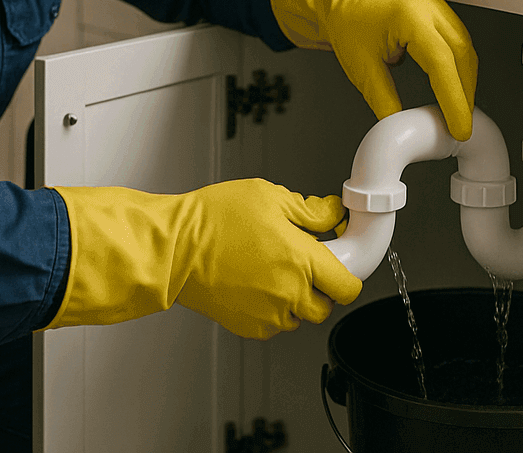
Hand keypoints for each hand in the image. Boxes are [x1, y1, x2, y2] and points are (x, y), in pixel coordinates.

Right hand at [45, 179, 361, 339]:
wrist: (174, 247)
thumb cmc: (214, 218)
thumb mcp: (269, 197)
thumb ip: (309, 210)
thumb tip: (332, 213)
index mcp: (301, 260)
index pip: (348, 286)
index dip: (348, 273)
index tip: (340, 259)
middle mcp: (289, 292)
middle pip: (326, 306)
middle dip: (321, 287)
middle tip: (304, 263)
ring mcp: (268, 313)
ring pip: (299, 317)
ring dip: (296, 299)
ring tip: (274, 270)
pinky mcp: (248, 325)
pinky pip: (274, 324)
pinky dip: (272, 309)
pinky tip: (256, 283)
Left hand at [270, 0, 477, 140]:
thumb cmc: (347, 16)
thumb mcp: (361, 65)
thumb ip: (383, 98)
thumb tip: (399, 123)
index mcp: (410, 17)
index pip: (442, 63)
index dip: (454, 99)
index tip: (459, 125)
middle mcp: (429, 8)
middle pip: (461, 55)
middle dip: (465, 93)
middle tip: (461, 123)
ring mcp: (435, 7)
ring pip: (464, 48)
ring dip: (465, 80)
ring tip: (459, 109)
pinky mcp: (436, 11)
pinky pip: (458, 40)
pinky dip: (459, 66)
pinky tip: (454, 84)